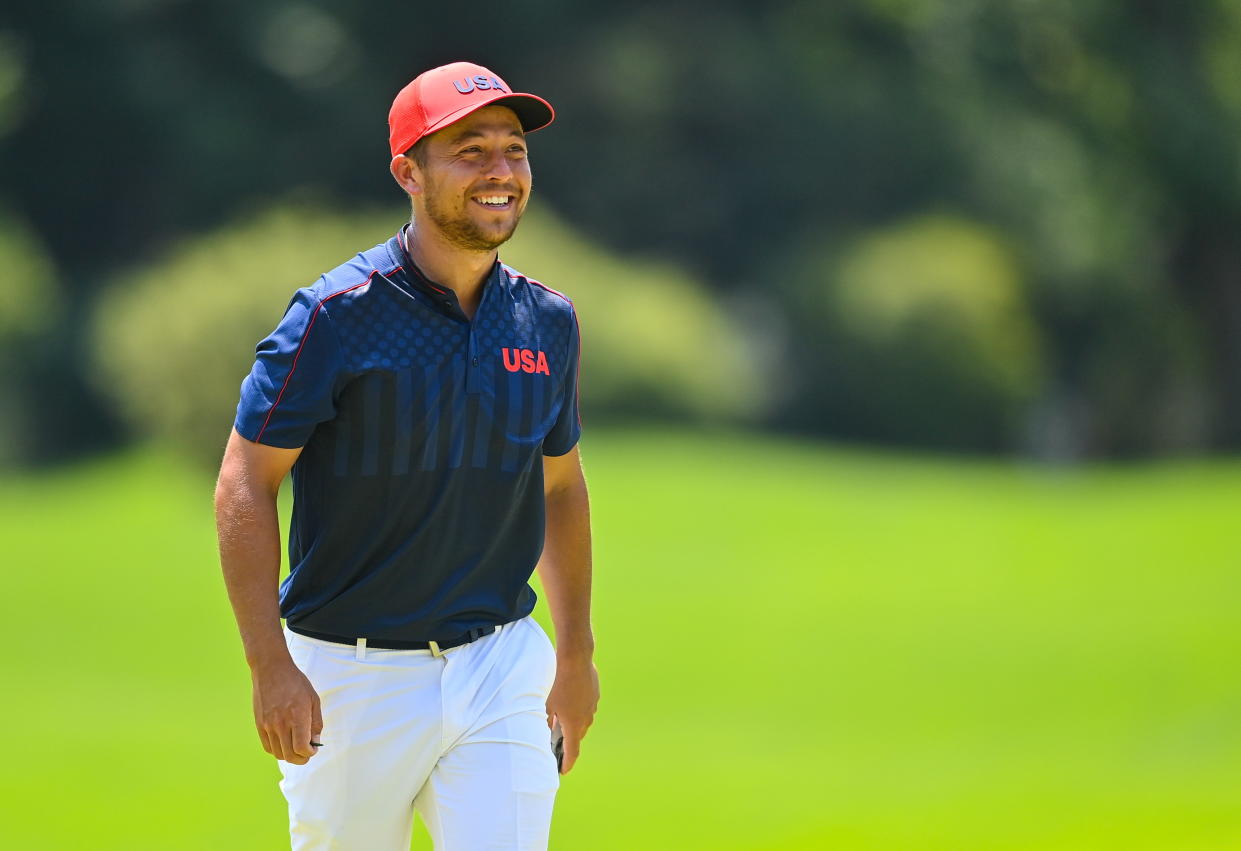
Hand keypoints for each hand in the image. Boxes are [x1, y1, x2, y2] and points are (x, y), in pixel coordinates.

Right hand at [251, 659, 322, 764]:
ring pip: (278, 753)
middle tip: (307, 753)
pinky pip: (267, 747)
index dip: (310, 753)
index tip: (314, 749)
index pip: (302, 748)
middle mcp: (281, 724)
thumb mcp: (313, 699)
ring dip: (289, 756)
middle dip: (301, 759)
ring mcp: (268, 725)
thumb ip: (316, 722)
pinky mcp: (259, 724)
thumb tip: (315, 741)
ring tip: (296, 748)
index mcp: (297, 717)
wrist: (271, 670)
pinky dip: (277, 750)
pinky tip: (284, 743)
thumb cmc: (296, 682)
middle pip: (290, 755)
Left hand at [545, 658, 598, 774]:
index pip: (572, 751)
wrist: (575, 657)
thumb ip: (545, 721)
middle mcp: (586, 717)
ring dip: (573, 724)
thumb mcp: (545, 704)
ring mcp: (592, 704)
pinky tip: (568, 701)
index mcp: (574, 724)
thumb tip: (543, 731)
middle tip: (557, 745)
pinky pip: (586, 706)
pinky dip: (578, 709)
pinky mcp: (595, 692)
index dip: (567, 763)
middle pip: (577, 736)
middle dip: (568, 742)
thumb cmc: (557, 681)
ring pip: (583, 721)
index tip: (563, 771)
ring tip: (561, 721)